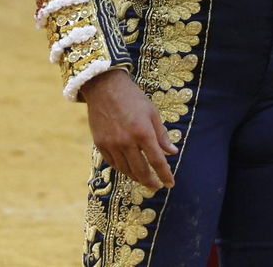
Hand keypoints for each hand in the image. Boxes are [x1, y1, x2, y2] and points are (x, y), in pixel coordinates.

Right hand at [80, 68, 176, 189]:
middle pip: (141, 170)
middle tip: (157, 187)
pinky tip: (129, 169)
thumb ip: (161, 134)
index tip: (170, 184)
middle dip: (151, 182)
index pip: (157, 161)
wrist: (103, 86)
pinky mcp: (100, 144)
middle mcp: (127, 141)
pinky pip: (112, 163)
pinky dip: (122, 169)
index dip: (165, 175)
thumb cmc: (132, 97)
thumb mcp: (152, 112)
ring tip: (144, 180)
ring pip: (125, 170)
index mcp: (143, 132)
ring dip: (136, 178)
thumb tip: (172, 152)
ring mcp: (111, 144)